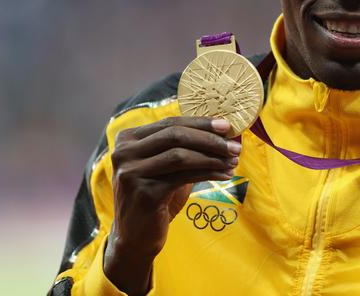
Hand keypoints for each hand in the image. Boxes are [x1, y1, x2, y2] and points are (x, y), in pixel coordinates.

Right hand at [103, 116, 239, 294]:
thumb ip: (185, 147)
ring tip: (233, 161)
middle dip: (210, 139)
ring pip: (180, 155)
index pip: (170, 122)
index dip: (201, 123)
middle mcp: (124, 153)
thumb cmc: (156, 197)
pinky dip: (208, 173)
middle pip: (175, 135)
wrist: (135, 238)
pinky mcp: (144, 193)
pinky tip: (224, 175)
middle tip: (235, 146)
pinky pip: (183, 176)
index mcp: (128, 139)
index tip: (227, 126)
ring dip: (212, 157)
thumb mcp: (167, 167)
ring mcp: (131, 173)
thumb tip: (223, 132)